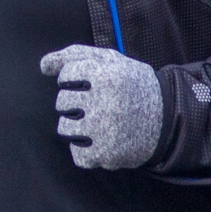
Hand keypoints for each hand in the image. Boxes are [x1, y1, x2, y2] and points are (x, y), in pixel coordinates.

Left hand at [40, 44, 162, 169]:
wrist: (168, 117)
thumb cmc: (132, 84)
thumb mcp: (110, 60)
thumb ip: (74, 56)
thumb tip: (43, 66)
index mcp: (106, 76)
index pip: (66, 75)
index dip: (73, 78)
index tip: (87, 82)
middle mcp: (105, 103)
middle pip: (62, 102)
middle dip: (72, 101)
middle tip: (92, 102)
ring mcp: (106, 131)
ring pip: (65, 128)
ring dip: (74, 125)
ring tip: (94, 121)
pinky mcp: (108, 154)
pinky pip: (78, 155)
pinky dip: (84, 149)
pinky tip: (97, 139)